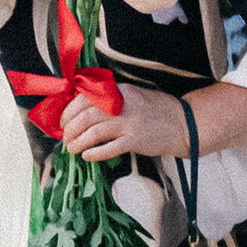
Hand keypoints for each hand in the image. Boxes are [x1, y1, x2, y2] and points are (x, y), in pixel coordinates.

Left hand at [57, 83, 194, 164]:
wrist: (184, 123)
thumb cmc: (157, 110)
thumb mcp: (132, 95)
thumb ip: (110, 99)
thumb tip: (81, 110)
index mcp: (120, 90)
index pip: (85, 97)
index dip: (69, 110)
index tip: (63, 121)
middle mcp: (123, 105)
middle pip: (86, 116)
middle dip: (70, 128)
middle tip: (65, 137)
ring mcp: (130, 123)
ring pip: (94, 132)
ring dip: (78, 142)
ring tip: (71, 148)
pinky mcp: (136, 140)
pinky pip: (109, 148)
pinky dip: (95, 153)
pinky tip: (87, 156)